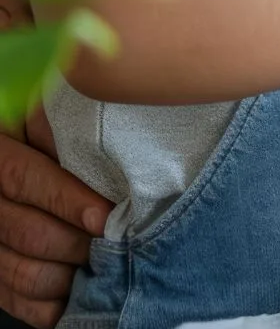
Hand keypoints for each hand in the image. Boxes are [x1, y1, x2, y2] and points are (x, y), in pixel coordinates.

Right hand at [0, 110, 108, 328]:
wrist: (12, 168)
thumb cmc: (42, 142)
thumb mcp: (37, 122)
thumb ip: (61, 130)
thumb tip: (109, 140)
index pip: (23, 179)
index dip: (67, 199)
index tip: (106, 216)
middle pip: (29, 233)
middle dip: (79, 243)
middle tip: (118, 242)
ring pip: (24, 273)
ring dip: (71, 276)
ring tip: (108, 267)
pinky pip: (18, 301)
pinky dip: (53, 306)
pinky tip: (81, 295)